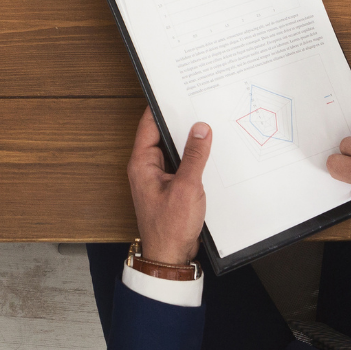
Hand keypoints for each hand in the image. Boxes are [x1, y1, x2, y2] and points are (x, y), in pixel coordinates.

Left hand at [127, 107, 211, 265]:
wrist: (170, 257)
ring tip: (208, 127)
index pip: (149, 124)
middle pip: (161, 135)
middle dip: (179, 123)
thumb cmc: (170, 227)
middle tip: (199, 106)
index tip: (176, 93)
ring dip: (188, 143)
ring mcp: (157, 177)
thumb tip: (200, 129)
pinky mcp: (169, 187)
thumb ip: (195, 157)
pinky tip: (208, 155)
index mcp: (141, 163)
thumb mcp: (187, 188)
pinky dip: (192, 159)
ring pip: (173, 151)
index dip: (162, 108)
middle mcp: (146, 167)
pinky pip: (180, 165)